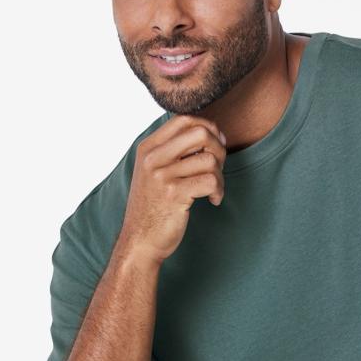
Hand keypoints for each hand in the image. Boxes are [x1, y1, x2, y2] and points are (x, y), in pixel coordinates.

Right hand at [118, 113, 227, 267]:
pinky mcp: (174, 194)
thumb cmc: (153, 206)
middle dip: (219, 148)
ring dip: (220, 175)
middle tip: (217, 167)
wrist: (140, 241)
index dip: (208, 128)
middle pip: (200, 132)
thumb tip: (208, 130)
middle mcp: (152, 158)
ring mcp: (162, 175)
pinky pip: (210, 181)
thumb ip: (172, 150)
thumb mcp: (154, 171)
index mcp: (148, 147)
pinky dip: (219, 191)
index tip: (215, 146)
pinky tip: (213, 200)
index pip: (184, 119)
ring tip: (214, 189)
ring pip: (209, 159)